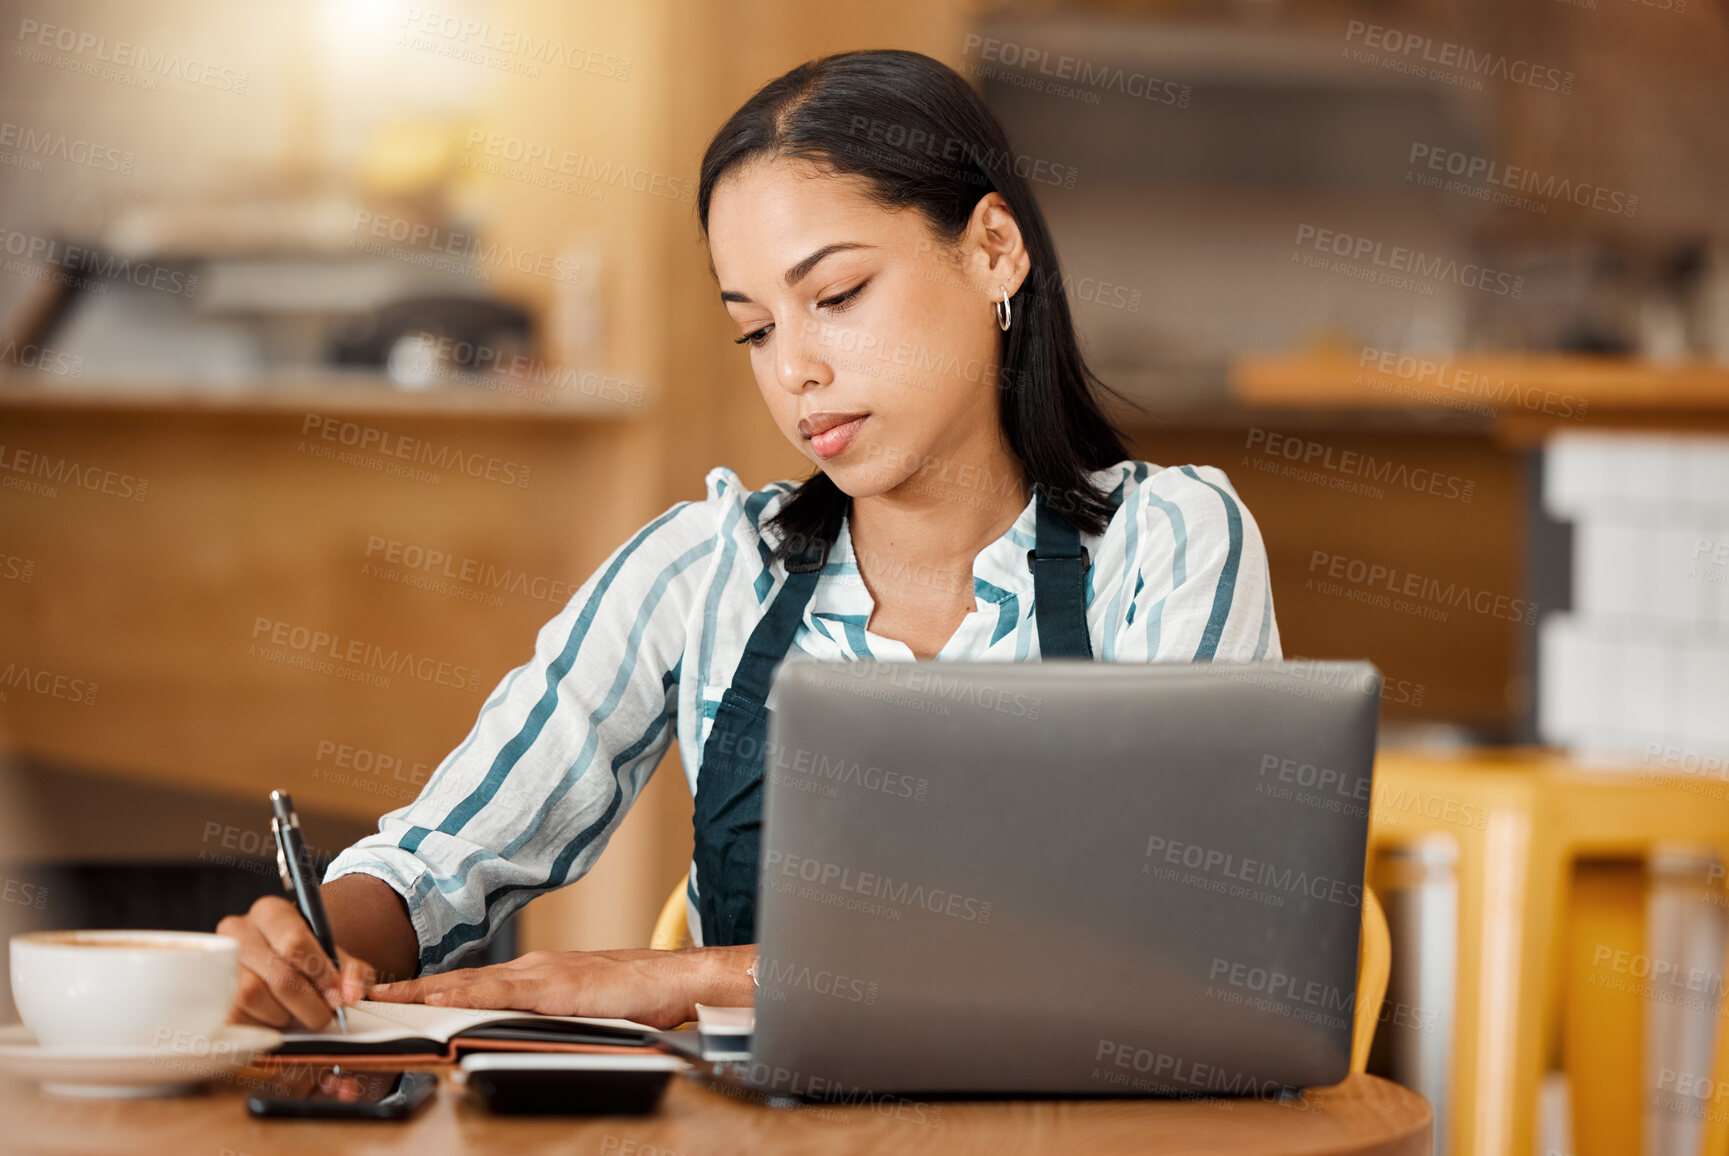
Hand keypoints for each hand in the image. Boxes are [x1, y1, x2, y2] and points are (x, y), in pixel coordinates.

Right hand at [217, 895, 374, 1030]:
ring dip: (284, 1015)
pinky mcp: (207, 991)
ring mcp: (217, 960)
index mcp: (271, 912)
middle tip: (324, 1014)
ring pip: (254, 997)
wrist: (276, 963)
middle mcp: (238, 930)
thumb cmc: (309, 960)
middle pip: (278, 976)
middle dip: (310, 1004)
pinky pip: (236, 1016)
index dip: (321, 975)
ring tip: (294, 1011)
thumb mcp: (337, 958)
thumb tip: (350, 995)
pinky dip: (261, 1024)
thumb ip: (354, 973)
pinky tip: (273, 1017)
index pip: (294, 944)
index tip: (337, 995)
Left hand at [369, 946, 752, 1029]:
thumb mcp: (579, 1008)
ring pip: (474, 984)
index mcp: (535, 977)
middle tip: (364, 995)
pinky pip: (505, 993)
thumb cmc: (638, 997)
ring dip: (428, 993)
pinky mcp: (560, 988)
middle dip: (411, 991)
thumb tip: (505, 1032)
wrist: (679, 979)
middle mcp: (533, 970)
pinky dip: (468, 995)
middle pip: (460, 981)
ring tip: (386, 999)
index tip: (383, 996)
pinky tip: (443, 1000)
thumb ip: (541, 1015)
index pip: (468, 984)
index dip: (424, 991)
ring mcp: (545, 976)